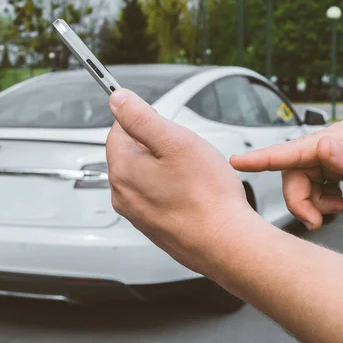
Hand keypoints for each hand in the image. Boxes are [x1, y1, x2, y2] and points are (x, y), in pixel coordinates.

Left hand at [106, 89, 258, 276]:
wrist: (225, 243)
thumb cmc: (206, 197)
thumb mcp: (175, 141)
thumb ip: (141, 117)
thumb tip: (117, 100)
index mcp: (122, 169)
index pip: (118, 129)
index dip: (144, 121)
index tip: (164, 125)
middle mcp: (122, 194)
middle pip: (131, 152)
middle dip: (156, 145)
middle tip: (185, 152)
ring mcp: (136, 213)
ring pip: (145, 174)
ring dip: (164, 167)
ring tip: (192, 174)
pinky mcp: (152, 226)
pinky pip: (155, 195)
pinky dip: (170, 188)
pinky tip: (192, 193)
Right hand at [230, 119, 342, 230]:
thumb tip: (321, 147)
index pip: (297, 147)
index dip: (264, 157)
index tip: (238, 161)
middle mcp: (333, 142)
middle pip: (294, 170)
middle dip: (299, 199)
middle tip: (318, 222)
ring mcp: (334, 152)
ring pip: (301, 179)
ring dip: (311, 201)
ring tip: (336, 211)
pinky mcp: (335, 164)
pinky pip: (313, 183)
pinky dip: (320, 199)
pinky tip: (339, 203)